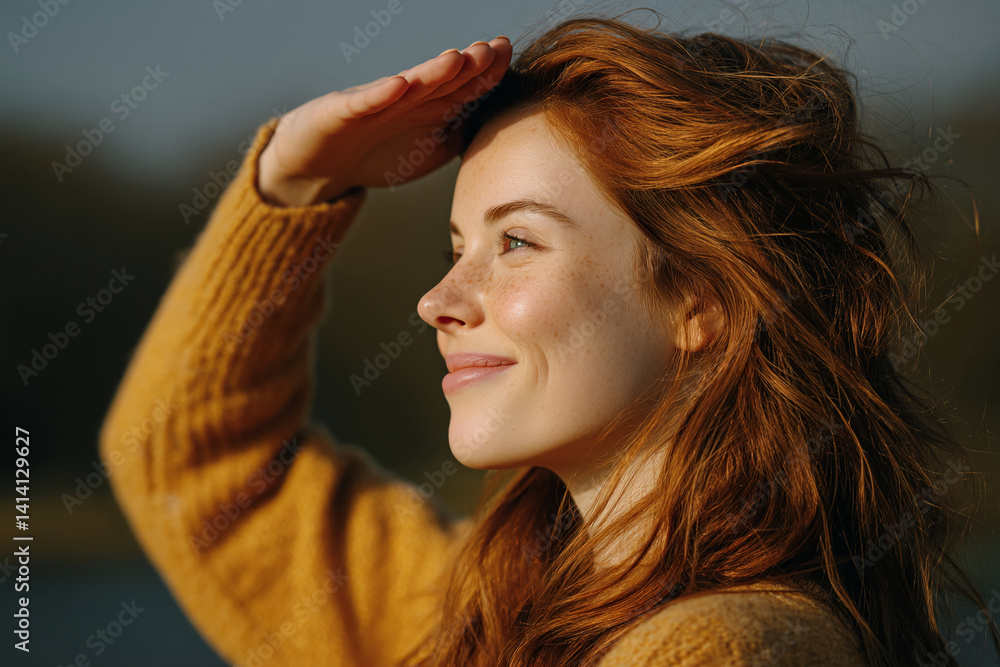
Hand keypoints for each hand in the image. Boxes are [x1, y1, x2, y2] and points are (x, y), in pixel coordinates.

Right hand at [257, 35, 512, 206]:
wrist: (317, 164)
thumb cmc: (377, 152)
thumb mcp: (428, 150)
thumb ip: (460, 135)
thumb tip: (497, 131)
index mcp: (427, 106)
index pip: (462, 86)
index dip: (485, 71)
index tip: (508, 53)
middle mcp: (404, 98)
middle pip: (441, 80)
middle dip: (467, 64)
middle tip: (492, 48)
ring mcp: (373, 103)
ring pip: (407, 86)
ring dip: (432, 72)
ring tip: (456, 59)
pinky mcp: (341, 113)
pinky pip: (363, 103)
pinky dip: (380, 95)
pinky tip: (398, 85)